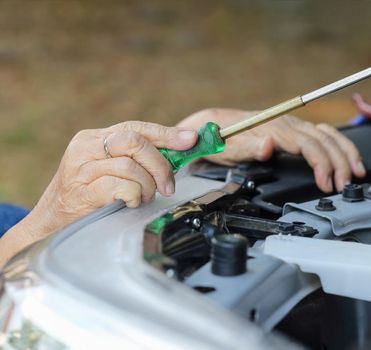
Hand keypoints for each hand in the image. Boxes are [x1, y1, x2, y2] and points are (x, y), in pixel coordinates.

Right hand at [1, 121, 196, 265]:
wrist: (50, 224)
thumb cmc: (87, 198)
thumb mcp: (109, 170)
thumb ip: (136, 159)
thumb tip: (180, 150)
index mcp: (93, 138)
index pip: (136, 128)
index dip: (166, 134)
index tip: (190, 140)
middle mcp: (84, 149)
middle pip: (135, 142)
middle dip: (160, 164)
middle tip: (168, 185)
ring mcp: (80, 170)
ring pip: (130, 166)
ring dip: (147, 186)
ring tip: (143, 198)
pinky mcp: (81, 193)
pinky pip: (120, 187)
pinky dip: (133, 196)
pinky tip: (130, 203)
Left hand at [177, 108, 365, 192]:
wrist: (210, 125)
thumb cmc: (218, 139)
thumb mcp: (226, 148)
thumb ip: (248, 148)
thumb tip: (269, 146)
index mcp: (273, 128)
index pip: (307, 144)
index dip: (321, 164)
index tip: (327, 183)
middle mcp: (286, 123)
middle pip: (322, 140)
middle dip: (339, 163)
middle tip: (345, 186)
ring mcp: (291, 124)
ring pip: (327, 134)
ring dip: (345, 152)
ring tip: (358, 172)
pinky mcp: (292, 129)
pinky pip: (322, 133)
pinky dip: (338, 144)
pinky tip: (348, 156)